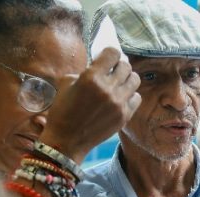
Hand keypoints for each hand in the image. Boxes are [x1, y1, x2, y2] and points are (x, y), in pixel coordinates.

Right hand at [39, 48, 140, 162]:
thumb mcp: (66, 83)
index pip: (113, 53)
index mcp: (91, 77)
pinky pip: (137, 98)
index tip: (106, 58)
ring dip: (127, 78)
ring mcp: (118, 103)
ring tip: (119, 83)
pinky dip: (130, 95)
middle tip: (112, 70)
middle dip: (119, 65)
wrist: (67, 141)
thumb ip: (85, 71)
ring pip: (135, 80)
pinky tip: (121, 97)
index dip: (110, 53)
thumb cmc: (63, 111)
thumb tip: (100, 65)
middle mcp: (108, 89)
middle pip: (126, 66)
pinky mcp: (125, 116)